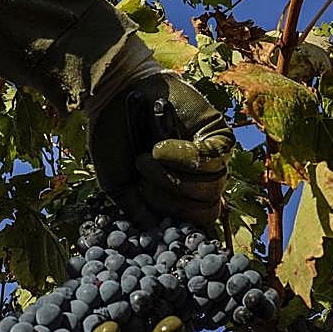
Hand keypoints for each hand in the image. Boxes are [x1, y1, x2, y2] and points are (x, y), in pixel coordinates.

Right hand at [88, 69, 234, 229]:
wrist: (116, 97)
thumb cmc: (115, 138)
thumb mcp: (118, 182)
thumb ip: (135, 209)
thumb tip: (153, 234)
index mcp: (178, 194)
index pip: (198, 223)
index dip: (181, 224)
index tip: (158, 216)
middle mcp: (199, 179)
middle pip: (207, 210)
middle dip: (171, 199)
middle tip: (143, 180)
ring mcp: (211, 157)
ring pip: (212, 187)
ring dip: (173, 176)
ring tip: (148, 156)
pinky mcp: (217, 135)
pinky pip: (213, 159)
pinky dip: (184, 156)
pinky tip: (160, 146)